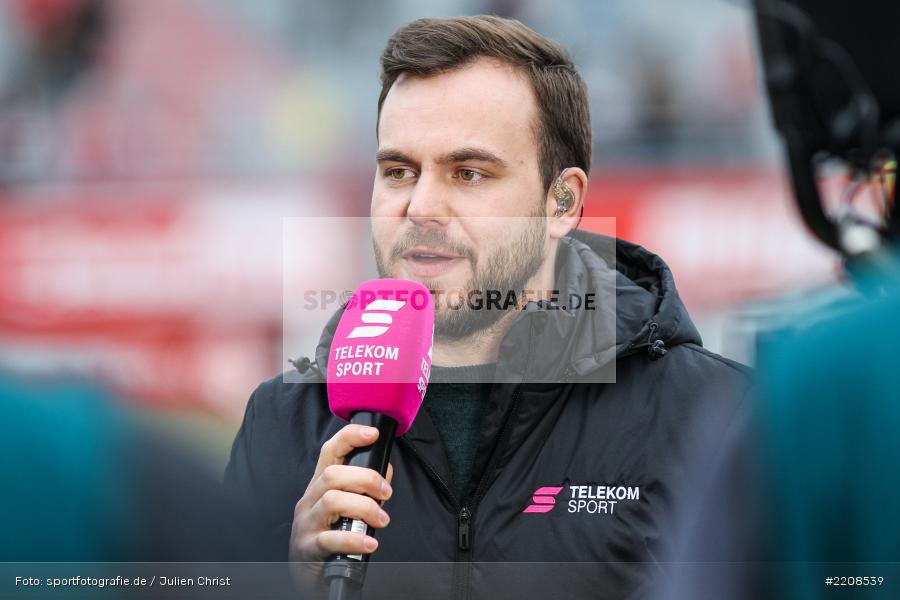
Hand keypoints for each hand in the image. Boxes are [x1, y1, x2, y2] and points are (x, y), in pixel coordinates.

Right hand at [289, 424, 393, 561]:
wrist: (307, 576)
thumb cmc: (330, 536)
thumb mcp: (345, 508)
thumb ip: (365, 488)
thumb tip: (385, 470)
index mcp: (320, 486)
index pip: (330, 451)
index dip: (350, 437)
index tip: (372, 433)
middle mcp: (310, 500)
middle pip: (332, 474)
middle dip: (366, 478)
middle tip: (386, 493)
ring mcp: (306, 523)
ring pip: (332, 500)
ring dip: (364, 507)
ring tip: (382, 520)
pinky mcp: (308, 548)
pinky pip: (331, 539)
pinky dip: (355, 541)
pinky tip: (370, 544)